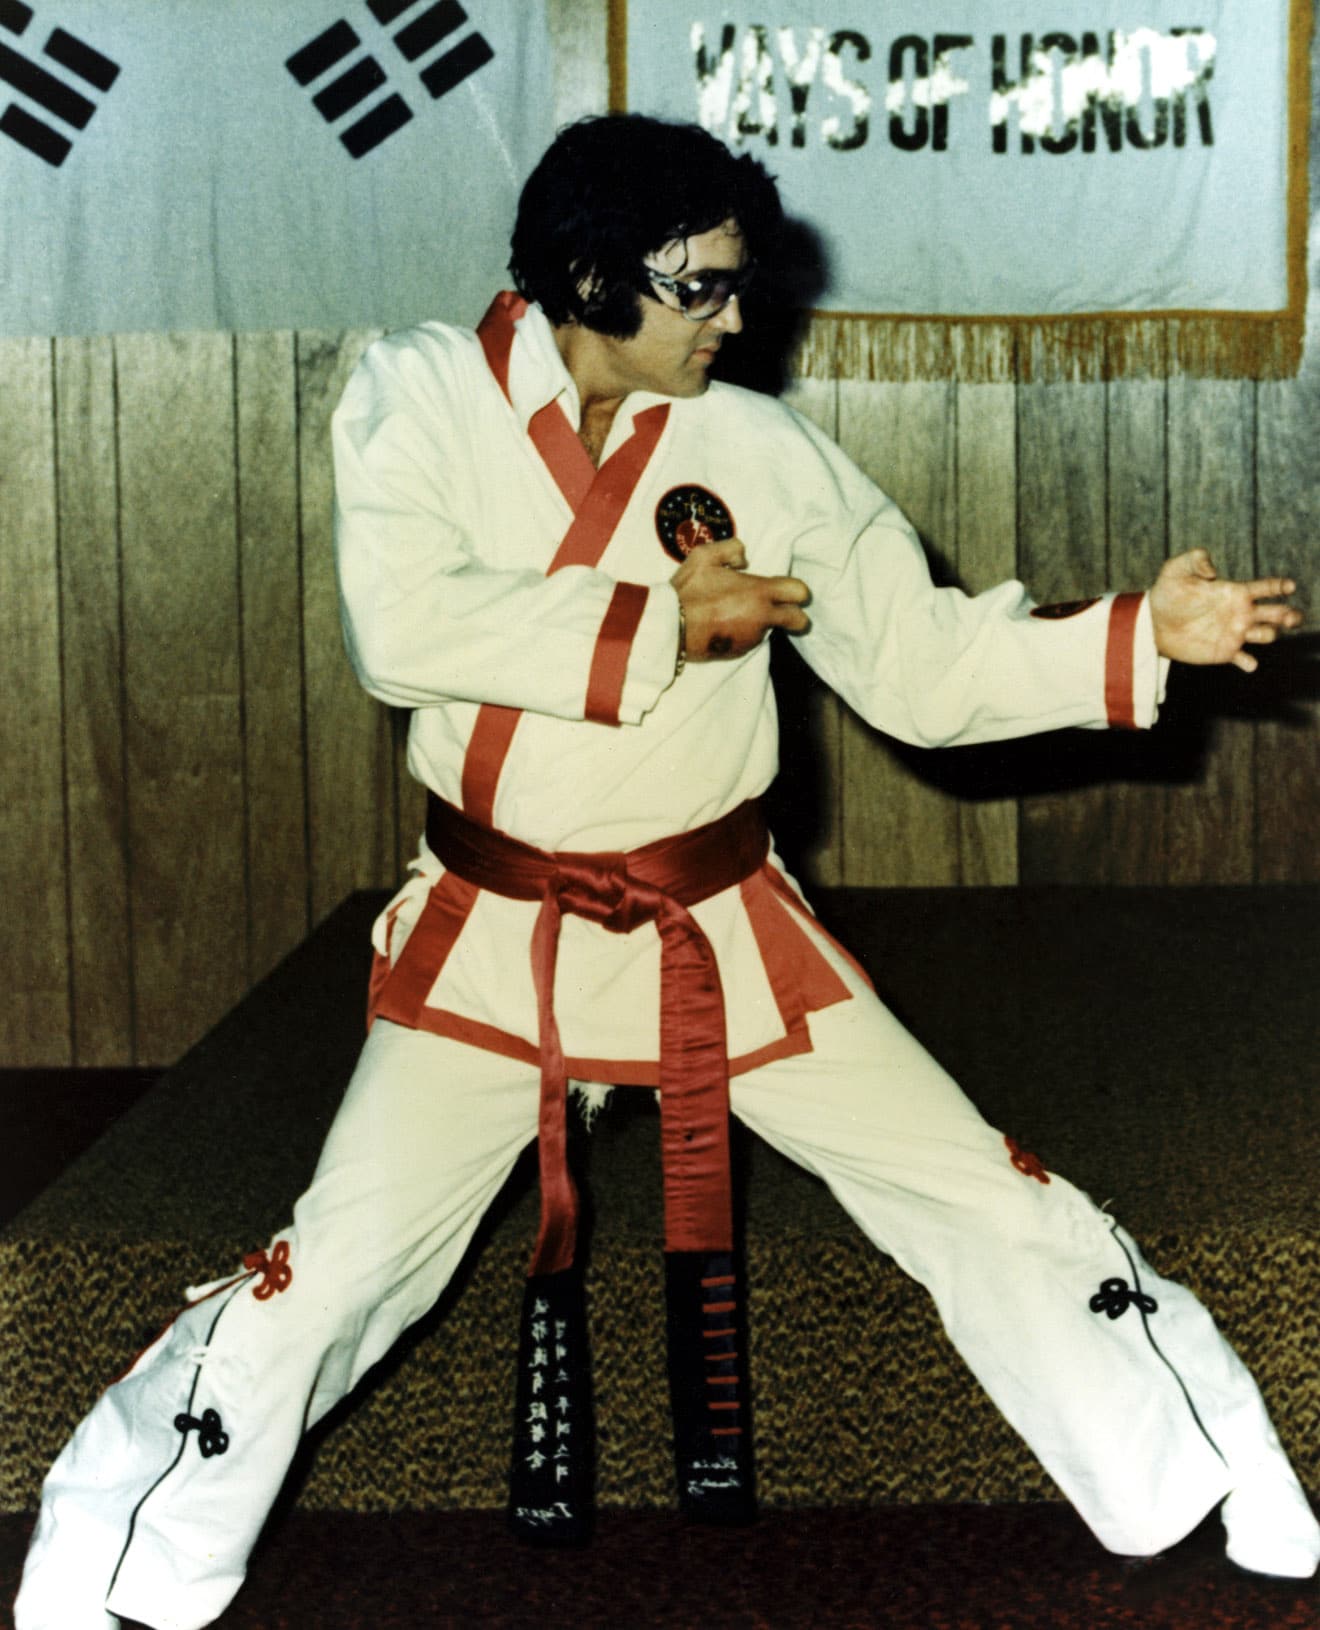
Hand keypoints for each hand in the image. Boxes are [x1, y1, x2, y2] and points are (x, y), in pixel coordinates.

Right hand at [671, 538, 810, 660]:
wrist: (671, 627)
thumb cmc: (688, 590)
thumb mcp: (704, 556)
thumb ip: (731, 549)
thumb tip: (744, 559)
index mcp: (759, 592)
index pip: (798, 592)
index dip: (798, 592)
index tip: (791, 593)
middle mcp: (761, 617)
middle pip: (798, 621)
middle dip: (796, 617)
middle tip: (785, 612)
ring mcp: (752, 637)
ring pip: (770, 630)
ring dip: (762, 623)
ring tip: (737, 614)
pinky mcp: (739, 651)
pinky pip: (750, 641)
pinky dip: (744, 634)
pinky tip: (725, 625)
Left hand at [1149, 549, 1301, 671]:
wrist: (1152, 622)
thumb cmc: (1167, 592)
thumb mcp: (1176, 569)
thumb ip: (1195, 559)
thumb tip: (1212, 571)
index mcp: (1236, 592)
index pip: (1267, 588)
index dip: (1281, 586)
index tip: (1288, 587)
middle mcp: (1241, 612)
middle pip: (1277, 613)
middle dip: (1289, 615)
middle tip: (1290, 617)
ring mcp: (1235, 633)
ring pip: (1267, 635)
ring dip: (1271, 634)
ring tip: (1262, 633)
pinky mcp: (1224, 652)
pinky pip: (1245, 660)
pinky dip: (1249, 663)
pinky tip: (1247, 662)